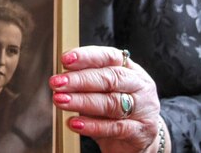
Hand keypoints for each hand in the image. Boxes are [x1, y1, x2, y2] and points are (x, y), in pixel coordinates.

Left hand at [49, 46, 169, 152]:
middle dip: (80, 80)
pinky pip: (114, 127)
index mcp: (131, 70)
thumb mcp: (104, 94)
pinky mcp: (140, 131)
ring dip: (82, 101)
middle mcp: (139, 86)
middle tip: (57, 83)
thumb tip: (61, 78)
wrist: (138, 142)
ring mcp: (143, 109)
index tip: (65, 59)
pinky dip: (92, 125)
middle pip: (110, 78)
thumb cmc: (117, 113)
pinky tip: (75, 124)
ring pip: (111, 103)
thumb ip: (87, 84)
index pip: (109, 57)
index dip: (87, 57)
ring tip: (60, 101)